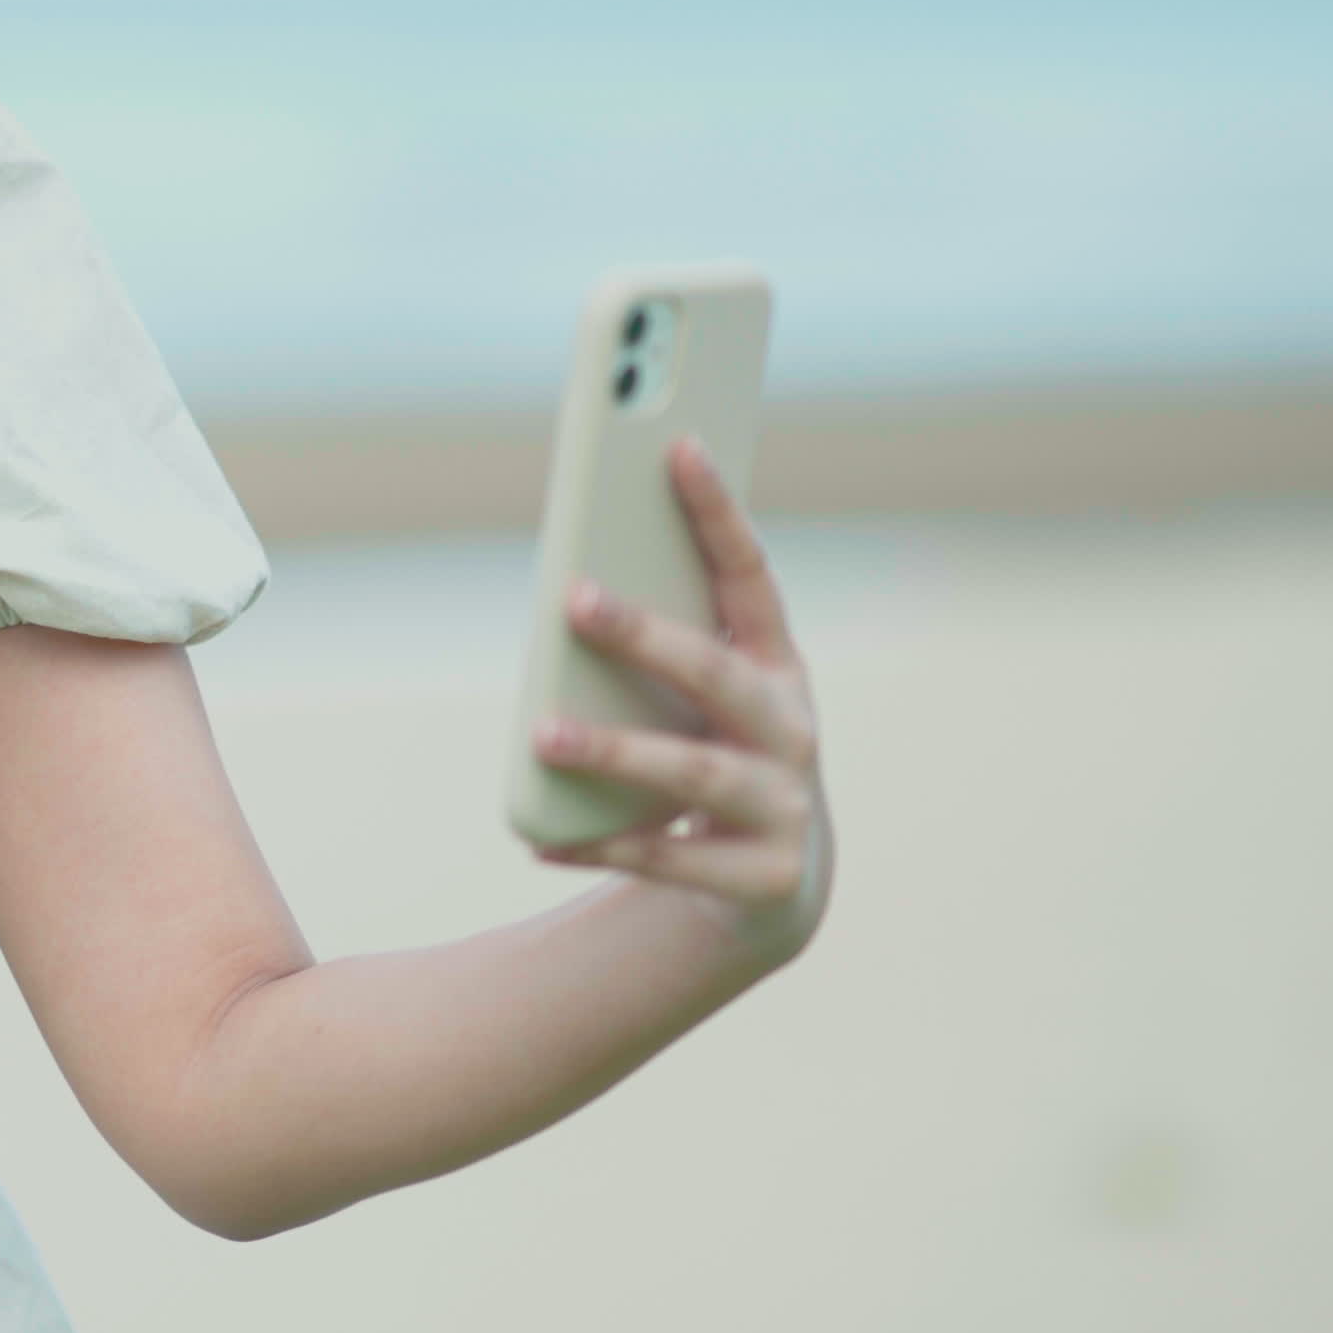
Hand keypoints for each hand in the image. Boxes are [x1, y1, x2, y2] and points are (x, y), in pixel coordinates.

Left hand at [528, 432, 832, 969]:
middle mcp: (791, 728)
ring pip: (694, 772)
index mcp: (775, 666)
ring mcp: (786, 805)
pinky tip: (541, 840)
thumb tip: (570, 591)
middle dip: (646, 634)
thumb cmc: (715, 755)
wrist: (773, 886)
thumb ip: (660, 649)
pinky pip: (672, 861)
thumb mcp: (701, 701)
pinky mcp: (764, 878)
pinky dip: (604, 846)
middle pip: (715, 673)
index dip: (718, 513)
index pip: (749, 577)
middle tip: (574, 598)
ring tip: (542, 734)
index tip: (677, 445)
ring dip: (614, 750)